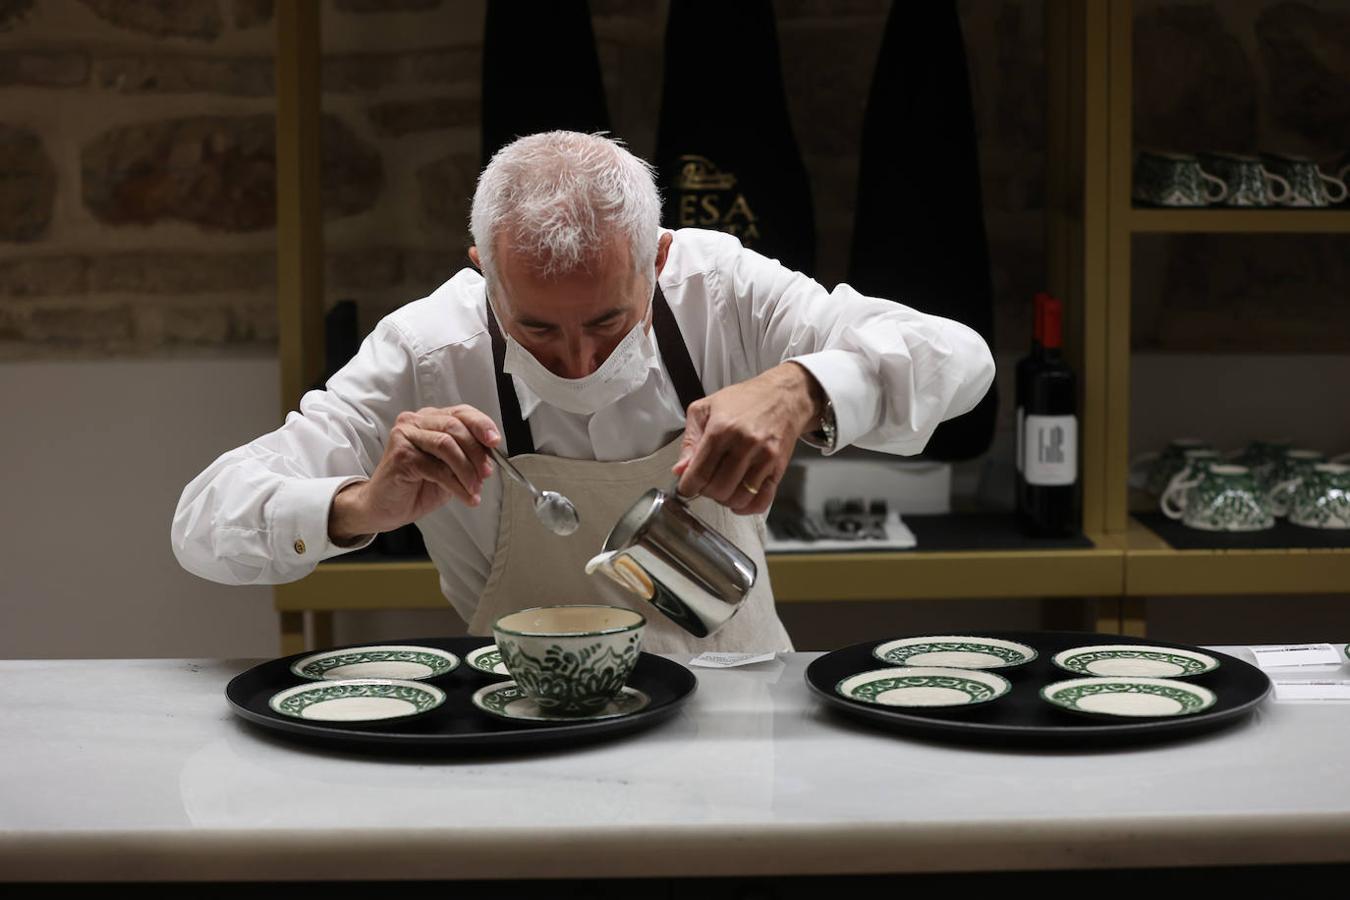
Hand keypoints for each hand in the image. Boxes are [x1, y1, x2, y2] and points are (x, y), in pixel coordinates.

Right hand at [329, 405, 499, 543]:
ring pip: (447, 445)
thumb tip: (492, 455)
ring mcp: (405, 435)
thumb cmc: (417, 486)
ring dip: (467, 470)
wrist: (386, 507)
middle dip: (477, 453)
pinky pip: (437, 468)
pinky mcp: (400, 454)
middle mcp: (416, 421)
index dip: (482, 424)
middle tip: (486, 474)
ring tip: (474, 488)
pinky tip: (464, 496)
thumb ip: (467, 456)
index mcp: (431, 419)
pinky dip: (456, 484)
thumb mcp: (450, 468)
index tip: (495, 442)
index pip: (462, 412)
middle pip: (455, 427)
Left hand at [673, 362, 824, 514]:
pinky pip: (762, 500)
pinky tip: (738, 500)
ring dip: (725, 500)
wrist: (783, 395)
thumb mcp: (706, 408)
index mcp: (721, 429)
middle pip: (718, 489)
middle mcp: (744, 444)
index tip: (686, 487)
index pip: (699, 473)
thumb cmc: (743, 400)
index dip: (687, 487)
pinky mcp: (778, 467)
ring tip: (722, 487)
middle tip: (706, 484)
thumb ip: (690, 440)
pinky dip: (747, 508)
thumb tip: (680, 470)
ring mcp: (764, 458)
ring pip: (739, 498)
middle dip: (706, 493)